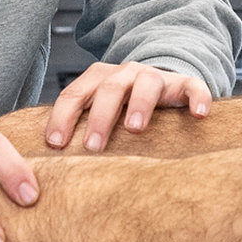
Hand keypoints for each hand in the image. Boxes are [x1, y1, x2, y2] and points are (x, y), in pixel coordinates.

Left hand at [44, 60, 210, 151]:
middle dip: (99, 117)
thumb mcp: (98, 114)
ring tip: (134, 128)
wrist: (162, 86)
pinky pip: (192, 86)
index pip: (74, 94)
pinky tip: (198, 115)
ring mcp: (155, 77)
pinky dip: (196, 98)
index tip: (55, 144)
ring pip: (147, 83)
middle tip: (92, 146)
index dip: (62, 117)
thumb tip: (43, 168)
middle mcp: (125, 74)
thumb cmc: (123, 110)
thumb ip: (79, 130)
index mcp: (98, 80)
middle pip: (109, 88)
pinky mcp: (184, 84)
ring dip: (140, 104)